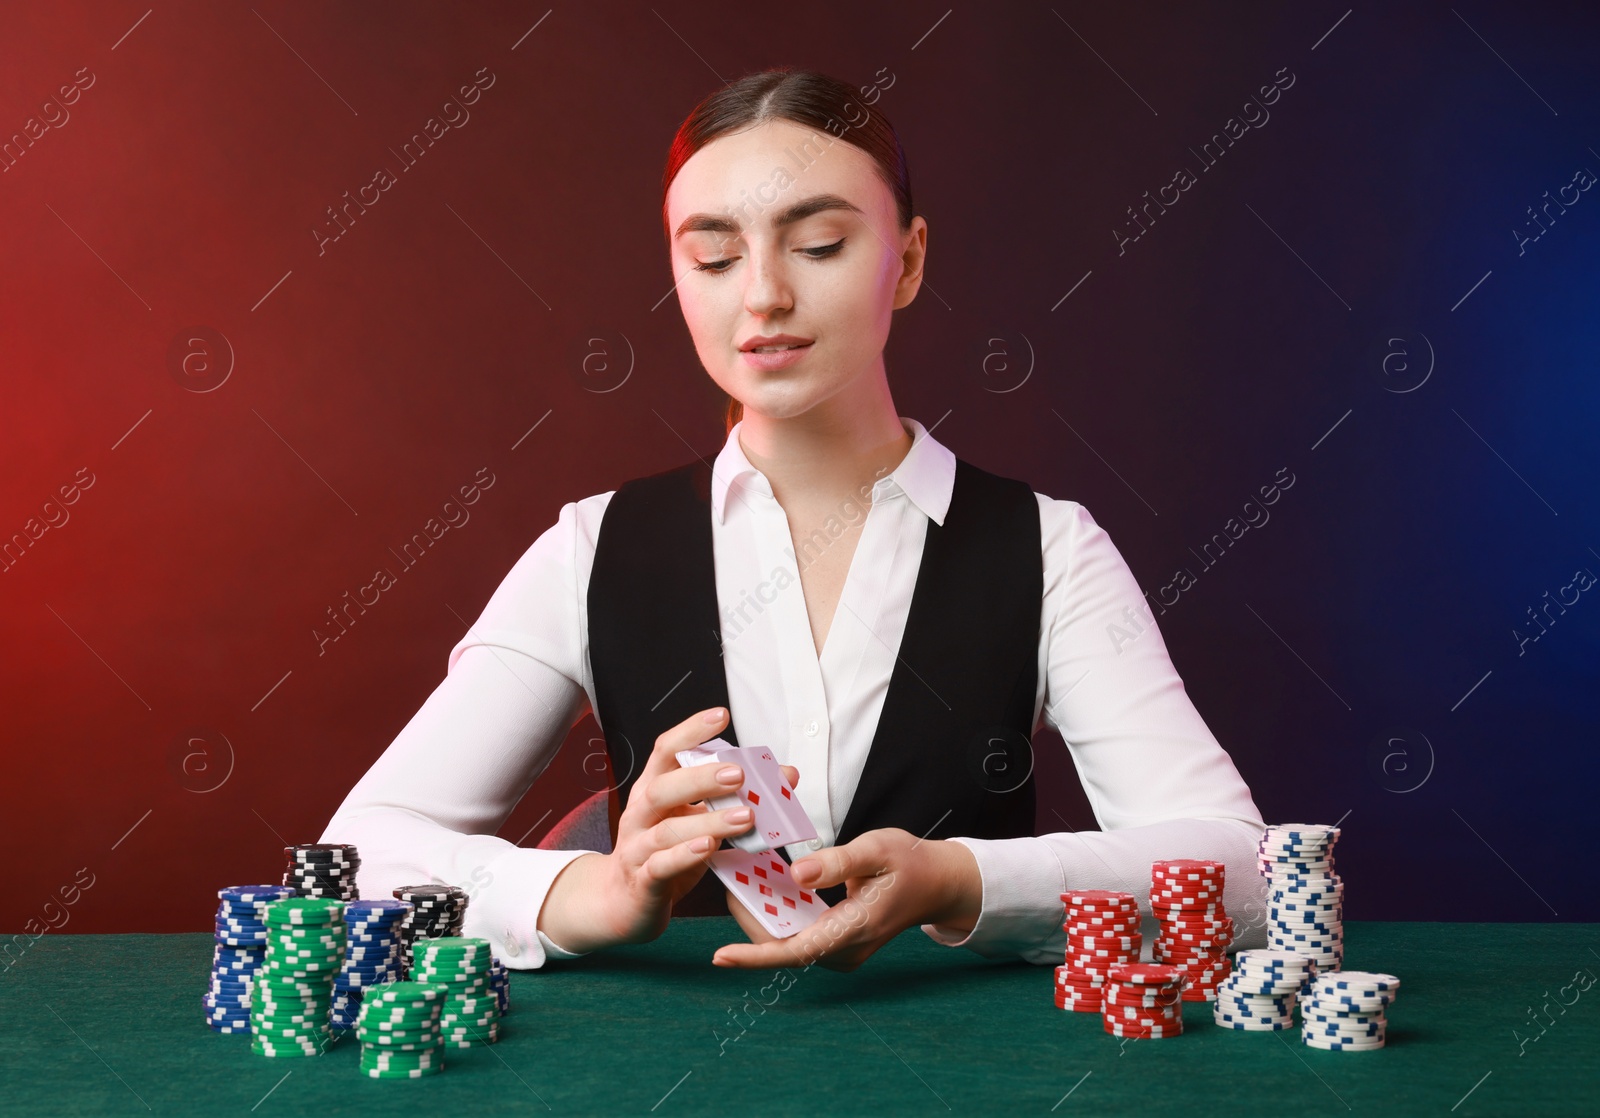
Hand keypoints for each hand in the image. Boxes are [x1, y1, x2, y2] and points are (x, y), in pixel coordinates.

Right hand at [537, 707, 798, 953]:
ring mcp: (638, 848)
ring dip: (708, 821)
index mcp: (653, 790)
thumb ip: (734, 797)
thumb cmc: (665, 852)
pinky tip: (710, 848)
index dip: (691, 731)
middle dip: (701, 778)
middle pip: (662, 788)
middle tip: (740, 774)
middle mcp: (640, 814)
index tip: (721, 715)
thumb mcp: (697, 820)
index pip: (665, 751)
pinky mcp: (643, 881)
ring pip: (668, 830)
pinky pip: (661, 866)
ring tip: (745, 816)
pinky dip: (686, 856)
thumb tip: (785, 775)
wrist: (624, 902)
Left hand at [711, 828, 982, 970]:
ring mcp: (840, 950)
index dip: (755, 955)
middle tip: (726, 884)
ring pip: (788, 941)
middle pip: (783, 946)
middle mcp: (844, 949)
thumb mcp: (877, 849)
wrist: (937, 883)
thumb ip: (837, 862)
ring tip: (737, 883)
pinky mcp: (836, 942)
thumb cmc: (910, 863)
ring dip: (761, 917)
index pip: (796, 951)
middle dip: (749, 920)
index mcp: (855, 928)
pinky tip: (763, 887)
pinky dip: (778, 914)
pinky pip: (799, 934)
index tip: (721, 955)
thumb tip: (796, 875)